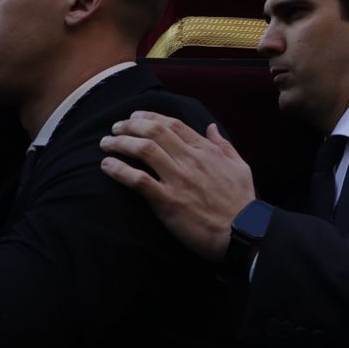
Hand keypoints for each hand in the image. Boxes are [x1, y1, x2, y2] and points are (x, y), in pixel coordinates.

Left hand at [98, 113, 255, 261]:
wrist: (242, 231)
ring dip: (121, 143)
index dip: (151, 116)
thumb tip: (212, 127)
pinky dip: (120, 170)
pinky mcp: (168, 201)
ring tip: (106, 144)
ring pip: (144, 150)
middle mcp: (190, 160)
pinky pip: (139, 180)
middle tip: (116, 127)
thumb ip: (224, 145)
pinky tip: (107, 166)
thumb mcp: (240, 166)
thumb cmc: (241, 201)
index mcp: (206, 150)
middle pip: (155, 132)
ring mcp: (178, 179)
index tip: (135, 116)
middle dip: (131, 125)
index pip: (174, 124)